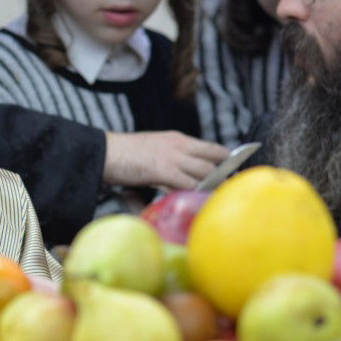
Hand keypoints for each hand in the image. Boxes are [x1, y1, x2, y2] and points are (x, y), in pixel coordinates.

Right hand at [103, 131, 229, 191]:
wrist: (102, 151)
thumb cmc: (123, 155)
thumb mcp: (153, 151)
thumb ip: (170, 161)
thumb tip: (183, 179)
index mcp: (177, 139)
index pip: (212, 148)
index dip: (229, 161)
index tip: (238, 173)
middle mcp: (179, 145)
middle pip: (215, 160)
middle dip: (228, 176)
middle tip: (236, 191)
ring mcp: (171, 157)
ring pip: (206, 172)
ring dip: (216, 186)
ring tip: (224, 199)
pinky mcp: (162, 169)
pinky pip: (187, 183)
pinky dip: (197, 192)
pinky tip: (202, 201)